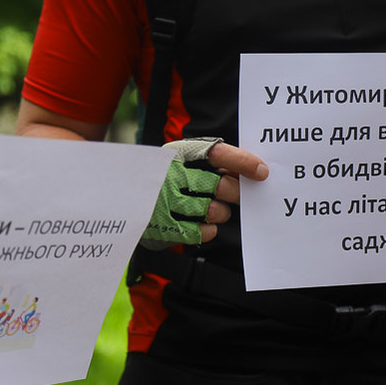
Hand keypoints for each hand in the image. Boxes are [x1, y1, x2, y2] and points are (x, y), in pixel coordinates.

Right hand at [140, 138, 268, 249]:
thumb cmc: (162, 177)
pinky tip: (202, 222)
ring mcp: (166, 202)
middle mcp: (170, 175)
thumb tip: (252, 170)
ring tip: (214, 209)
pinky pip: (202, 232)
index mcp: (177, 153)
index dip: (242, 161)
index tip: (262, 172)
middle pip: (220, 185)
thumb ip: (210, 161)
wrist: (123, 199)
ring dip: (221, 212)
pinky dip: (209, 229)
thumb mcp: (179, 159)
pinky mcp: (164, 227)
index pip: (217, 152)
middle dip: (235, 192)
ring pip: (214, 210)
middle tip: (237, 195)